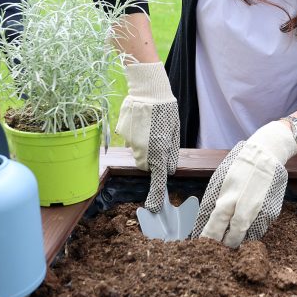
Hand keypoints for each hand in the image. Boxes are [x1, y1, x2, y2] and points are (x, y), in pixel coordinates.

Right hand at [116, 62, 179, 212]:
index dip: (155, 195)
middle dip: (151, 161)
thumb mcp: (175, 131)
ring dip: (143, 147)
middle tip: (158, 144)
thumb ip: (172, 152)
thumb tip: (170, 169)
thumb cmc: (166, 109)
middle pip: (145, 166)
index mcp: (160, 150)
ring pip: (137, 152)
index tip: (153, 207)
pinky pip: (129, 140)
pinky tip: (141, 122)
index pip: (157, 179)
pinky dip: (135, 135)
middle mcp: (144, 150)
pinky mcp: (121, 134)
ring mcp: (131, 142)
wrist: (148, 89)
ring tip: (150, 127)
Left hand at [193, 121, 296, 247]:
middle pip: (232, 240)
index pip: (214, 229)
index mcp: (228, 200)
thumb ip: (210, 204)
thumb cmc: (238, 166)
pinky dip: (250, 229)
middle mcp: (245, 210)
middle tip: (217, 246)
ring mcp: (260, 213)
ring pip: (246, 237)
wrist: (266, 154)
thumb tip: (200, 225)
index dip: (207, 240)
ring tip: (231, 233)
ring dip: (238, 238)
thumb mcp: (218, 182)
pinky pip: (258, 229)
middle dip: (223, 245)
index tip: (202, 245)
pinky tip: (245, 220)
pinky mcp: (272, 213)